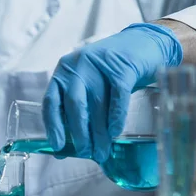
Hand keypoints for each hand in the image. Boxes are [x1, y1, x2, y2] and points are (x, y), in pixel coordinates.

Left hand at [42, 23, 182, 162]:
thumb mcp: (89, 87)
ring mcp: (99, 64)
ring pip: (96, 104)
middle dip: (79, 132)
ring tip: (102, 151)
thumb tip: (64, 149)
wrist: (144, 44)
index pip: (51, 101)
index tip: (58, 146)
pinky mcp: (123, 67)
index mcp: (64, 72)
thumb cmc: (111, 73)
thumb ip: (78, 112)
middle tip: (86, 152)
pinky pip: (117, 97)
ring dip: (99, 132)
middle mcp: (78, 66)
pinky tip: (115, 133)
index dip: (53, 125)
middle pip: (74, 105)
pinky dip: (116, 118)